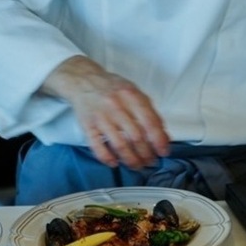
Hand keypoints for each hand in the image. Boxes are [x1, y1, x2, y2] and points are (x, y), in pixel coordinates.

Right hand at [41, 55, 169, 168]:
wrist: (82, 80)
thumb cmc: (111, 87)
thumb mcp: (133, 92)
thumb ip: (149, 111)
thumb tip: (163, 135)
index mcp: (131, 96)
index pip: (150, 122)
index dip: (159, 140)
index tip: (163, 152)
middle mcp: (116, 106)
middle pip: (136, 137)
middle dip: (146, 154)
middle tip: (150, 162)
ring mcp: (101, 116)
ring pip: (119, 145)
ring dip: (130, 159)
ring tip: (137, 165)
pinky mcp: (87, 125)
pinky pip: (97, 146)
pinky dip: (107, 158)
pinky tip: (114, 163)